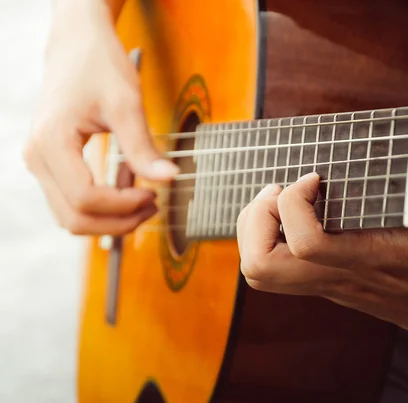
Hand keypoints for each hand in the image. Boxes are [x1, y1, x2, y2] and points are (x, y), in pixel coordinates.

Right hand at [23, 1, 178, 235]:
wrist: (77, 44)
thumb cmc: (98, 65)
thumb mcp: (126, 103)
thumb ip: (143, 146)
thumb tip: (170, 178)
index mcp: (51, 142)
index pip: (84, 198)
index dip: (123, 206)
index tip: (154, 194)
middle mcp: (37, 158)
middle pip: (73, 218)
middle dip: (117, 222)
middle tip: (153, 206)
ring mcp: (40, 163)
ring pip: (70, 216)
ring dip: (109, 218)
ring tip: (144, 198)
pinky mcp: (51, 163)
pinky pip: (72, 200)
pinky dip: (102, 206)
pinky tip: (128, 187)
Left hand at [236, 173, 407, 360]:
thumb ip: (407, 189)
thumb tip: (389, 145)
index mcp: (370, 260)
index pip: (307, 244)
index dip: (296, 202)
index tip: (315, 177)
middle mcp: (340, 279)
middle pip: (260, 269)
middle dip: (256, 220)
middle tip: (280, 190)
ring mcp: (330, 286)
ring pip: (262, 273)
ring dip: (259, 229)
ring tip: (283, 199)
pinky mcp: (331, 285)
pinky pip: (282, 266)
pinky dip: (274, 234)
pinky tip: (300, 212)